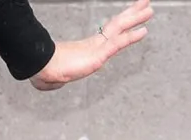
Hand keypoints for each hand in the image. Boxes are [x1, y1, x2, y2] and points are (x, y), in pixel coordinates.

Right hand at [31, 0, 152, 91]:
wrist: (41, 69)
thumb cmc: (45, 71)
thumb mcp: (55, 76)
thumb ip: (57, 79)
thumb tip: (51, 82)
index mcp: (89, 48)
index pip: (110, 32)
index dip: (122, 24)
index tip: (131, 17)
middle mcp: (95, 44)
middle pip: (118, 24)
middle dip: (132, 13)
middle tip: (145, 3)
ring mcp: (97, 48)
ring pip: (120, 29)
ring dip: (136, 18)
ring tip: (149, 9)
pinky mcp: (98, 54)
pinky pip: (118, 43)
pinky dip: (131, 36)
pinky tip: (143, 31)